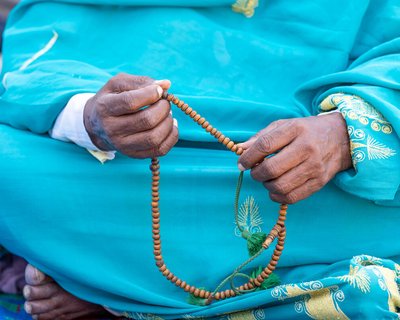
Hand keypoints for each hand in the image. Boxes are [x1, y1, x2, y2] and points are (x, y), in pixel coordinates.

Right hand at [83, 73, 177, 157]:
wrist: (97, 125)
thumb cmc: (112, 99)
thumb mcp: (118, 84)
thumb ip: (141, 82)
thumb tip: (166, 84)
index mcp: (105, 107)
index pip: (130, 102)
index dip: (150, 94)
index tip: (159, 90)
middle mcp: (112, 129)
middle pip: (146, 120)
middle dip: (163, 108)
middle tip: (165, 102)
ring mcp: (123, 145)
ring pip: (154, 137)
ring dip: (168, 123)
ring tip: (167, 113)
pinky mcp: (134, 154)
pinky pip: (160, 149)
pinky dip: (171, 136)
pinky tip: (170, 125)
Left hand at [237, 113, 351, 203]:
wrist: (342, 138)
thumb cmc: (306, 131)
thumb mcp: (284, 125)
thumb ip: (261, 137)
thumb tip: (240, 149)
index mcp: (295, 129)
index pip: (265, 145)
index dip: (248, 157)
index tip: (242, 163)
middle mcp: (307, 148)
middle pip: (272, 168)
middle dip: (256, 174)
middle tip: (255, 172)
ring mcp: (315, 167)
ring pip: (281, 186)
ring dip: (267, 185)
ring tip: (267, 179)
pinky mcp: (319, 182)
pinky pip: (292, 197)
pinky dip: (278, 196)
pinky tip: (275, 189)